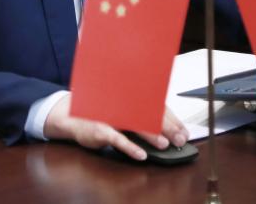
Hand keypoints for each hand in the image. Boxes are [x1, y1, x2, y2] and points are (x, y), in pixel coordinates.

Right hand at [42, 95, 188, 160]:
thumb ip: (140, 116)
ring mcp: (111, 116)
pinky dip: (130, 147)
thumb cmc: (100, 113)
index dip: (172, 120)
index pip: (155, 107)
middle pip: (148, 114)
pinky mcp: (100, 129)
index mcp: (129, 100)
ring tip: (164, 144)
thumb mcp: (121, 112)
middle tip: (180, 139)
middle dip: (167, 128)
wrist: (72, 115)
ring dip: (151, 136)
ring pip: (135, 125)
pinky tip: (141, 155)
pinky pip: (117, 139)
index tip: (183, 132)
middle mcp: (122, 105)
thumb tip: (168, 128)